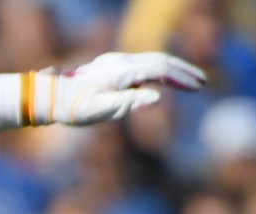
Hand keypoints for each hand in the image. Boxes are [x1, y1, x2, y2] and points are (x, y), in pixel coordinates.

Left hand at [40, 52, 206, 125]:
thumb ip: (130, 103)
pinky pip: (142, 67)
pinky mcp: (112, 67)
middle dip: (183, 71)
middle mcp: (122, 62)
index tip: (198, 86)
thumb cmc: (75, 107)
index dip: (182, 78)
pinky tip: (163, 83)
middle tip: (202, 82)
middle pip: (161, 61)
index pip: (161, 69)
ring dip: (173, 71)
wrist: (52, 96)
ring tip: (189, 83)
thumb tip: (157, 97)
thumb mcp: (102, 110)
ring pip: (152, 61)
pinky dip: (159, 73)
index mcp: (123, 71)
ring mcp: (117, 63)